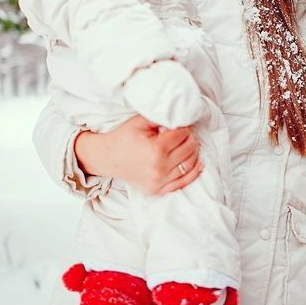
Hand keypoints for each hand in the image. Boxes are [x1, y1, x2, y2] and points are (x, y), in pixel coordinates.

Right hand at [73, 115, 202, 195]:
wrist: (107, 158)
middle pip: (189, 149)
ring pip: (189, 164)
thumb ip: (161, 116)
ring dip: (193, 152)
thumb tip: (181, 114)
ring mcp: (159, 181)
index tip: (182, 123)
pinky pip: (183, 183)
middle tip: (186, 132)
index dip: (185, 126)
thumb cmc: (124, 137)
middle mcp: (159, 167)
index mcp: (155, 149)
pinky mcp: (158, 190)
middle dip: (191, 137)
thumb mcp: (140, 121)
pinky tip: (199, 163)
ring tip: (189, 143)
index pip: (182, 134)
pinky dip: (193, 173)